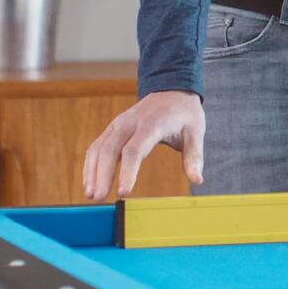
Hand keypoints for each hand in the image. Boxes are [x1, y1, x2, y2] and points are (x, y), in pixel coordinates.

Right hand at [82, 91, 205, 199]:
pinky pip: (97, 146)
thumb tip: (197, 181)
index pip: (135, 150)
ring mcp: (118, 124)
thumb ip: (194, 157)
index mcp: (152, 125)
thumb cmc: (185, 114)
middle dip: (102, 175)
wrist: (172, 90)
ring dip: (92, 171)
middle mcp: (130, 123)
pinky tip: (90, 182)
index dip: (127, 172)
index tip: (123, 192)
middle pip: (110, 150)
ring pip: (99, 148)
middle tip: (98, 199)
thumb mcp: (196, 132)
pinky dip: (91, 164)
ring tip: (90, 194)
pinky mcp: (113, 128)